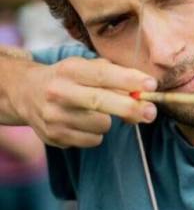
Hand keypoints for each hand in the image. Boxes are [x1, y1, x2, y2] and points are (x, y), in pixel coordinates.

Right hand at [12, 56, 157, 147]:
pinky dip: (96, 134)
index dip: (129, 80)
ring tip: (94, 112)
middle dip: (130, 108)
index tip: (151, 85)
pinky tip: (82, 123)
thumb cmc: (70, 79)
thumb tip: (144, 98)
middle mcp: (58, 91)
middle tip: (151, 112)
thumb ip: (117, 79)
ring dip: (108, 121)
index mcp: (70, 69)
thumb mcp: (88, 69)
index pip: (102, 73)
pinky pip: (93, 141)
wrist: (25, 93)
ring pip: (101, 125)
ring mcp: (53, 116)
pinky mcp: (53, 136)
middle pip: (100, 101)